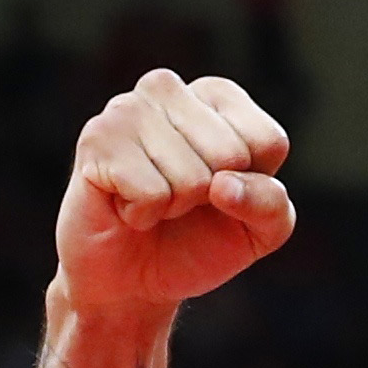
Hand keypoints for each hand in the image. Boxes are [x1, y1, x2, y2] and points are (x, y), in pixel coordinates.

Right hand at [57, 70, 293, 316]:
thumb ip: (270, 204)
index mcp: (217, 95)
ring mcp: (127, 108)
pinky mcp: (97, 139)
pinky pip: (151, 192)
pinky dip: (144, 215)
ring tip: (153, 200)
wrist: (134, 278)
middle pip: (231, 155)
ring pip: (192, 177)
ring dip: (175, 207)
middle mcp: (168, 89)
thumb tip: (224, 185)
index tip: (223, 191)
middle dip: (211, 197)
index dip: (253, 186)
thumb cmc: (200, 242)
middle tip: (181, 199)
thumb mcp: (261, 230)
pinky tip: (126, 205)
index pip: (268, 141)